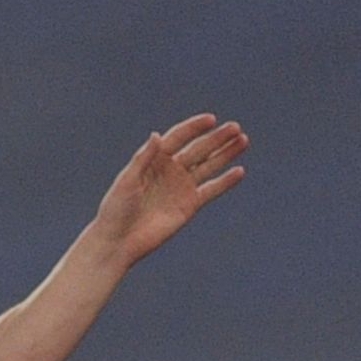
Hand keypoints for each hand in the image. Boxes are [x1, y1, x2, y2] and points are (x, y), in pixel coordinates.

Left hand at [88, 114, 247, 262]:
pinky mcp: (189, 205)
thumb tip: (157, 135)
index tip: (211, 119)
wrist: (119, 240)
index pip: (178, 137)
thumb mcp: (127, 180)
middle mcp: (171, 170)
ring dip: (226, 154)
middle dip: (217, 138)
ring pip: (209, 166)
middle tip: (235, 128)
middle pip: (198, 149)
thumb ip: (144, 158)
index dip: (194, 127)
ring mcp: (182, 187)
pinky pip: (211, 190)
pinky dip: (225, 182)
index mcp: (154, 159)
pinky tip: (239, 171)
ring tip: (244, 140)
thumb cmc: (116, 209)